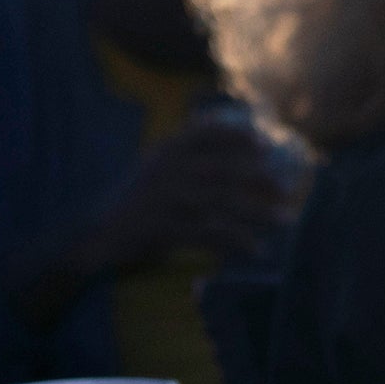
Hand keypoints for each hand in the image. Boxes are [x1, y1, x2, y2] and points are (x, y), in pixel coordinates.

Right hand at [96, 115, 300, 267]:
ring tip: (285, 221)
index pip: (204, 134)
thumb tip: (240, 147)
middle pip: (222, 172)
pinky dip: (235, 242)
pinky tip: (256, 249)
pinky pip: (209, 235)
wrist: (98, 231)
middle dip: (259, 179)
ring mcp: (165, 199)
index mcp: (165, 151)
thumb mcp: (156, 167)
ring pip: (222, 204)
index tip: (265, 142)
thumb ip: (187, 154)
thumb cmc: (138, 199)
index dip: (236, 136)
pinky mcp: (163, 228)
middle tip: (286, 189)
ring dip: (258, 214)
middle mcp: (166, 170)